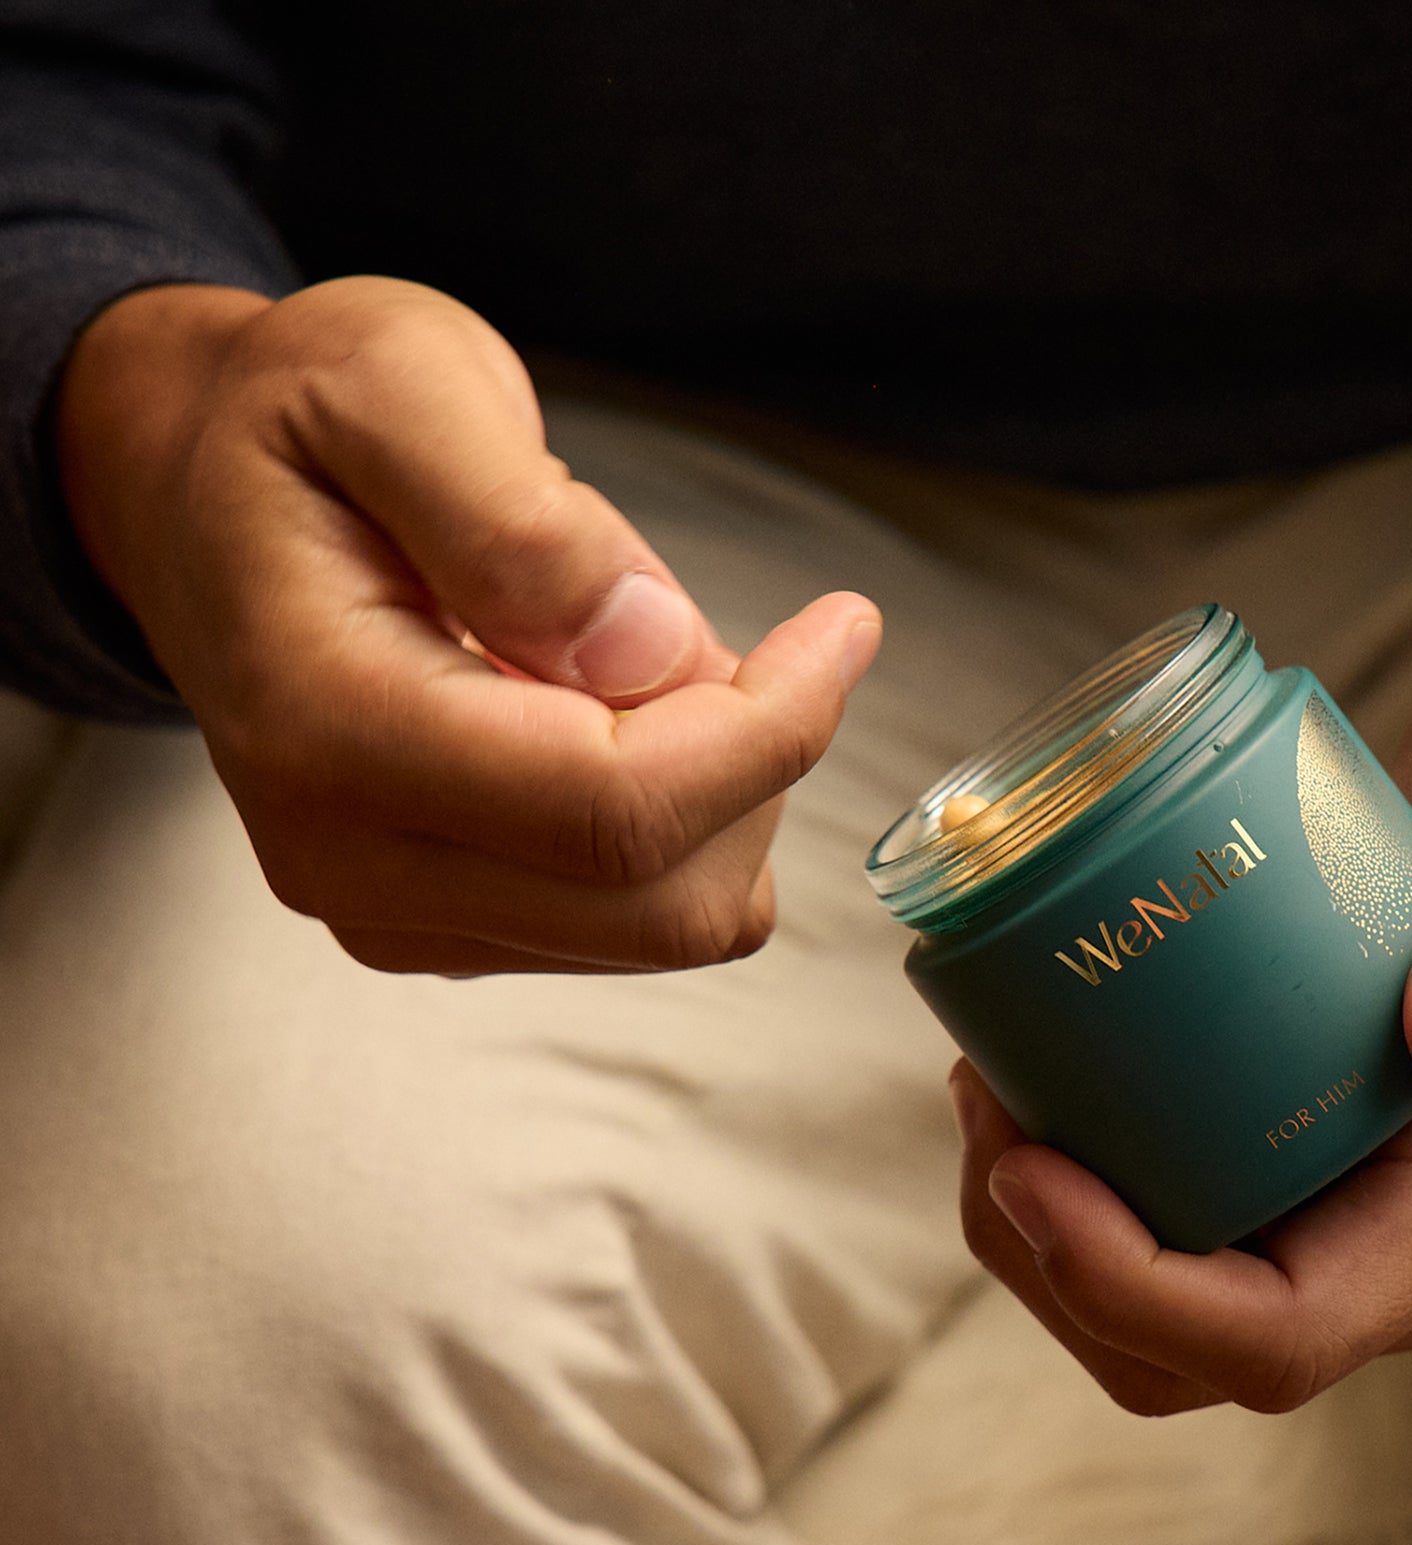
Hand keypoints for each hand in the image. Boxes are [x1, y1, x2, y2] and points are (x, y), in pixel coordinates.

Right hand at [57, 276, 879, 973]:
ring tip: (645, 659)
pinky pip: (634, 922)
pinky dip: (681, 825)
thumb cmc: (300, 420)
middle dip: (754, 769)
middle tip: (741, 637)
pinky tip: (616, 716)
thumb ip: (520, 521)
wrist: (197, 489)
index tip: (843, 626)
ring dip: (721, 796)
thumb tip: (646, 650)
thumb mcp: (400, 383)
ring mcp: (393, 909)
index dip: (772, 729)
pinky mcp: (443, 923)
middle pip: (659, 900)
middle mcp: (350, 857)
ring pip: (665, 925)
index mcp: (330, 726)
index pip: (616, 809)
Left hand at [952, 647, 1411, 1413]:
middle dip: (1051, 1258)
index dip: (1129, 1290)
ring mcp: (1357, 1230)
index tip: (1026, 1163)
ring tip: (991, 1076)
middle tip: (985, 1092)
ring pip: (1154, 1319)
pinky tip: (1032, 1073)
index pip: (1281, 1337)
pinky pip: (1167, 1240)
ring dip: (1040, 1231)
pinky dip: (1073, 1187)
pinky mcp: (1303, 1184)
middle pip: (1185, 1354)